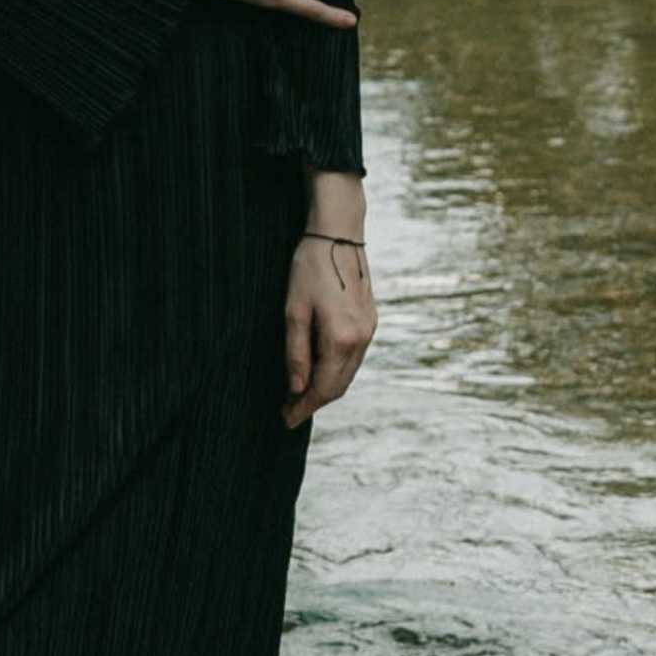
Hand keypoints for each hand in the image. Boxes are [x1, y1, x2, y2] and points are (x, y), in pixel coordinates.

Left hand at [284, 229, 376, 427]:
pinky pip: (354, 358)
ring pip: (348, 374)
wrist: (338, 235)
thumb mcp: (293, 311)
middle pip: (338, 386)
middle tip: (288, 410)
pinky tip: (318, 369)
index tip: (285, 419)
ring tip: (299, 394)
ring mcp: (369, 330)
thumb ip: (296, 353)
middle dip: (313, 402)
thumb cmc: (310, 269)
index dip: (302, 407)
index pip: (322, 388)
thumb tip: (296, 389)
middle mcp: (361, 339)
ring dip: (325, 388)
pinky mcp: (370, 321)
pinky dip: (336, 371)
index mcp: (341, 339)